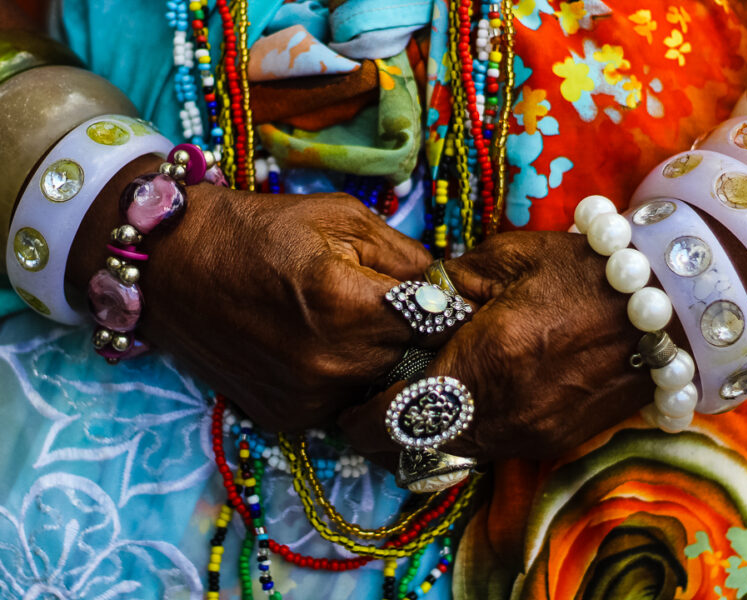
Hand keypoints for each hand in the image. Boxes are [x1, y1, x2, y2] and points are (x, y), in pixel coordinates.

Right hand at [68, 156, 431, 429]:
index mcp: (348, 304)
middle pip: (415, 360)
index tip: (443, 300)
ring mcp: (308, 398)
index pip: (440, 323)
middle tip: (394, 309)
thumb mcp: (342, 218)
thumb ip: (408, 255)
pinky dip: (344, 380)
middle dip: (415, 335)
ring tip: (352, 326)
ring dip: (381, 361)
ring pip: (381, 386)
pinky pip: (344, 403)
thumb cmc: (261, 231)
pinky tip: (320, 349)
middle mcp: (331, 363)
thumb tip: (451, 288)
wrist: (175, 266)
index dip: (446, 308)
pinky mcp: (288, 419)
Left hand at [339, 231, 656, 461]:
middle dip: (386, 435)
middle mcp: (503, 412)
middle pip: (418, 448)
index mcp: (483, 362)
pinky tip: (468, 401)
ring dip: (426, 437)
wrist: (666, 306)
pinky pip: (490, 450)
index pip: (398, 415)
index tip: (349, 406)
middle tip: (374, 406)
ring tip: (417, 401)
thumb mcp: (506, 258)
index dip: (362, 420)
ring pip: (452, 455)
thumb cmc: (581, 272)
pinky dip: (465, 435)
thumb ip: (447, 284)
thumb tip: (412, 299)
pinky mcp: (555, 442)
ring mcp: (531, 434)